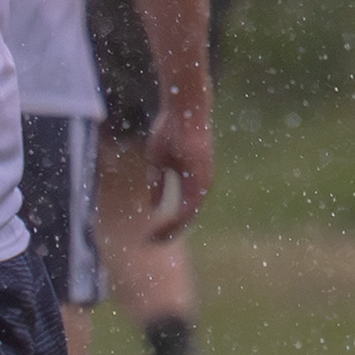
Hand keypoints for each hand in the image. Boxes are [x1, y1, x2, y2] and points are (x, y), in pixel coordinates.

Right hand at [143, 92, 215, 237]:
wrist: (182, 112)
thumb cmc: (170, 131)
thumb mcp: (158, 163)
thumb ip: (157, 184)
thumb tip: (154, 206)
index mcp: (192, 181)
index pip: (182, 210)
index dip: (166, 223)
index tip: (151, 234)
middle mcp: (200, 185)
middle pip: (186, 217)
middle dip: (169, 231)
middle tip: (151, 242)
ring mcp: (203, 182)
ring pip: (189, 215)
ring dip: (171, 229)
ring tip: (154, 239)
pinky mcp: (201, 179)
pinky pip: (189, 205)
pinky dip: (176, 218)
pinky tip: (163, 225)